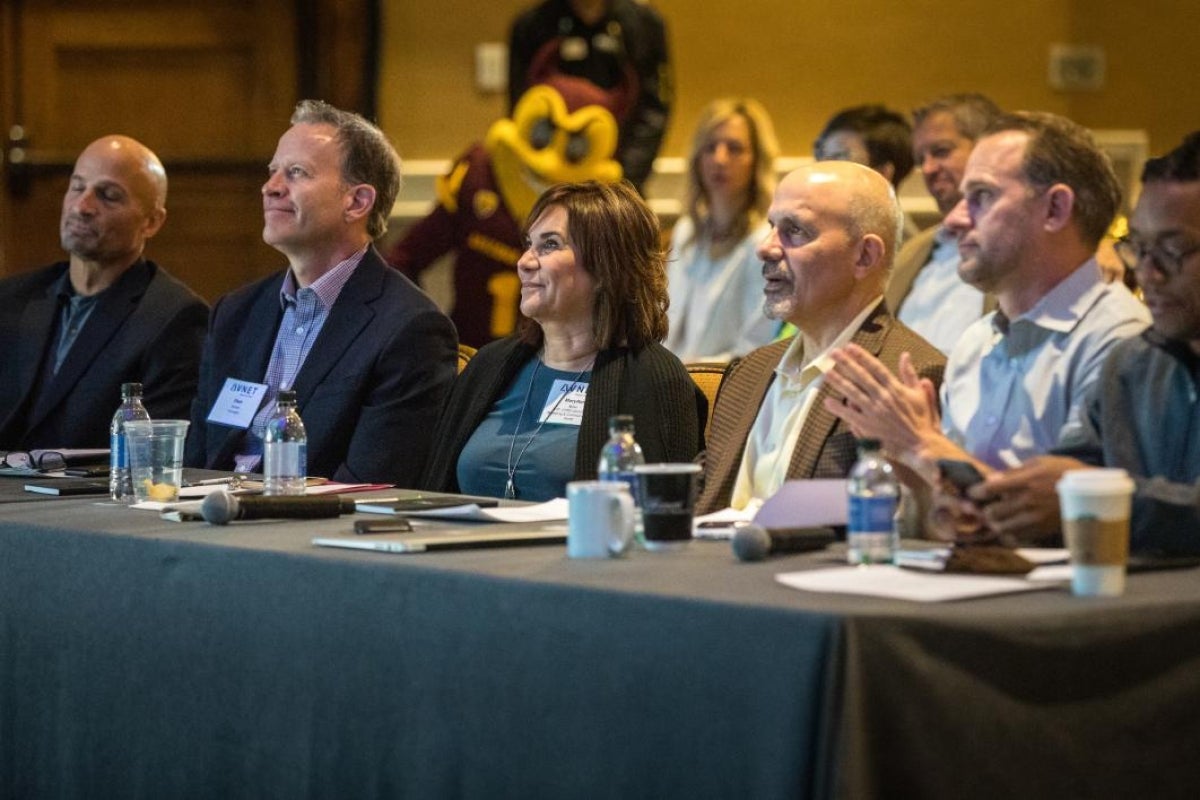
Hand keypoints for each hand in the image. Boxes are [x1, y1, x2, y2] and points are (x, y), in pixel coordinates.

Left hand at [823, 345, 947, 475]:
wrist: (921, 445)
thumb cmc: (922, 420)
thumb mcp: (920, 394)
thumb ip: (910, 374)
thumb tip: (905, 355)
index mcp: (895, 388)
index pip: (876, 368)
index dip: (862, 356)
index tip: (850, 346)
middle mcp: (883, 397)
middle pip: (861, 377)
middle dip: (846, 363)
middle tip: (833, 353)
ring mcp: (874, 412)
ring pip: (852, 393)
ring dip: (838, 381)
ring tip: (826, 372)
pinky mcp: (868, 426)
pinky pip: (850, 415)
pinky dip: (838, 408)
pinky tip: (827, 401)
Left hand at [967, 455, 1089, 544]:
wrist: (1094, 493)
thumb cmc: (1066, 472)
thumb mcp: (1040, 462)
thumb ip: (1014, 471)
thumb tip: (991, 479)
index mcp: (1025, 482)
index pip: (989, 490)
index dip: (975, 492)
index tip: (972, 493)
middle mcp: (1028, 502)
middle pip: (992, 513)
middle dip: (985, 509)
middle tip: (987, 505)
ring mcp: (1035, 519)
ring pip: (1001, 528)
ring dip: (996, 523)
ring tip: (999, 517)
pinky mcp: (1043, 531)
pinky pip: (1017, 538)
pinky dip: (1009, 533)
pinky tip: (1012, 526)